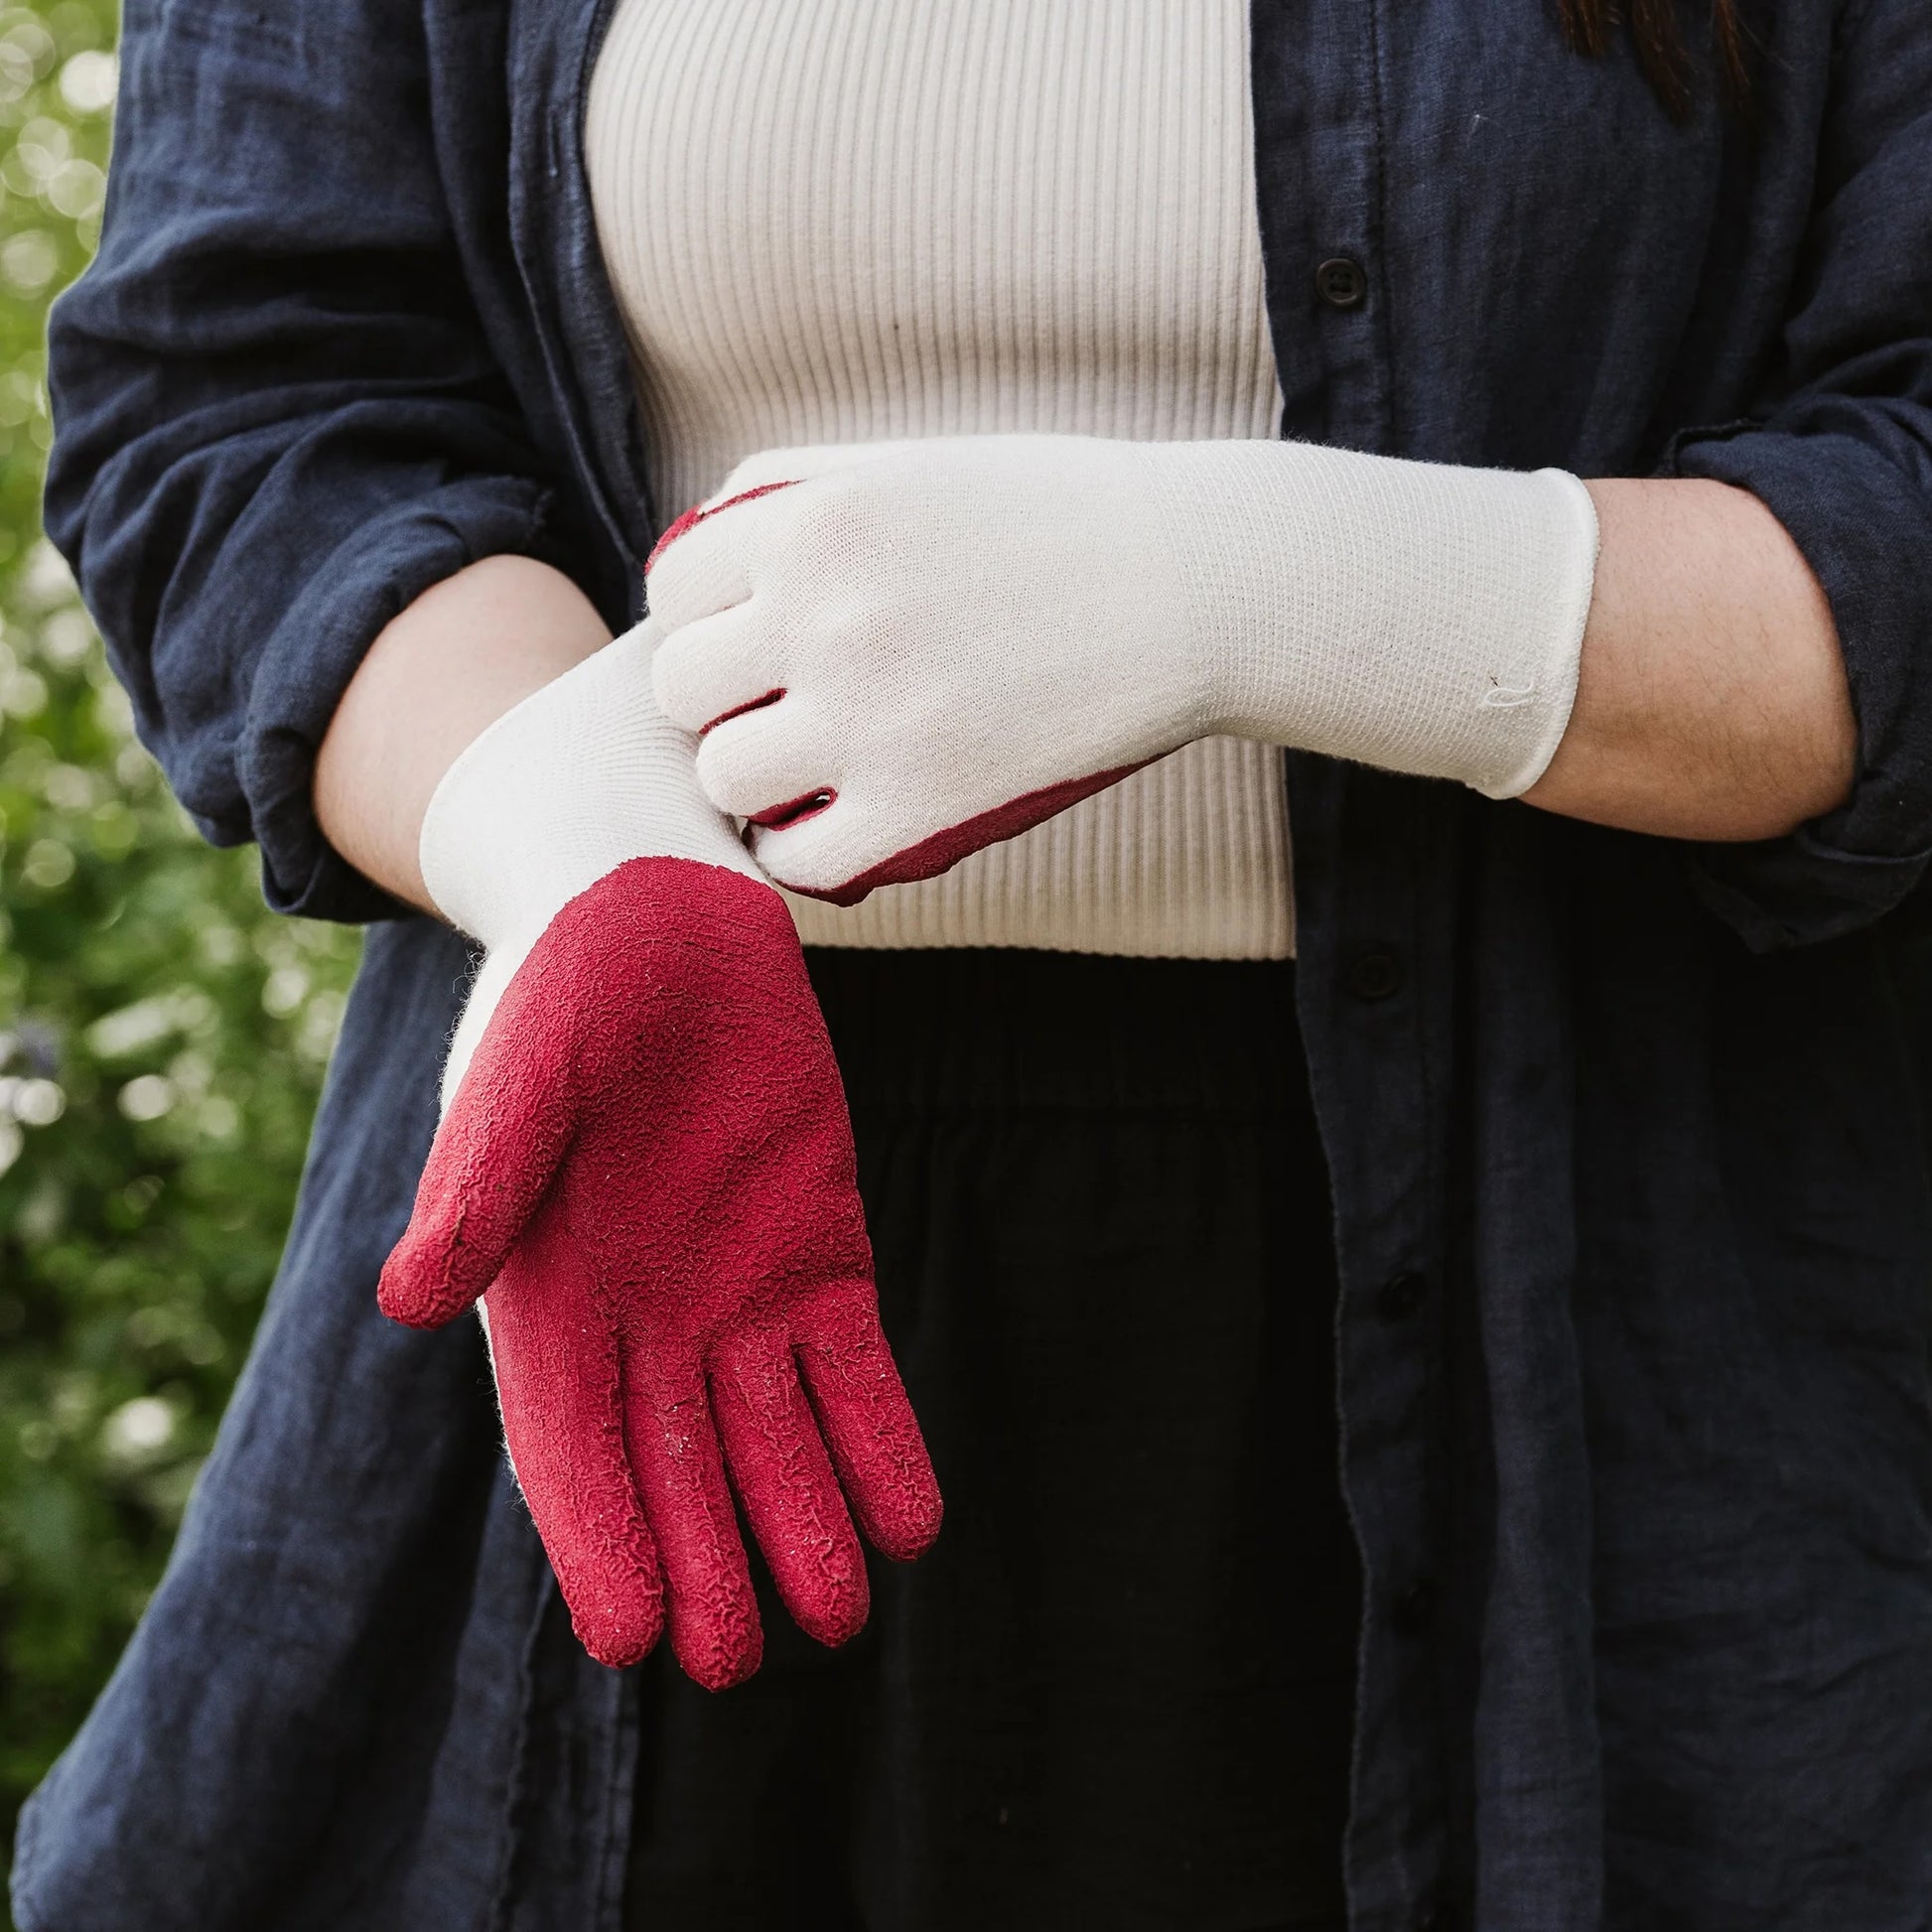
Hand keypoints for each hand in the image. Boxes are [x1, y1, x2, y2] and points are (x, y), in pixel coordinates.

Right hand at [378, 625, 941, 1687]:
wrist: (664, 920)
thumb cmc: (565, 992)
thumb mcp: (519, 1074)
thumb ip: (479, 1183)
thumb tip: (402, 1300)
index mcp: (549, 1297)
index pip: (570, 1445)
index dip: (600, 1538)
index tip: (631, 1642)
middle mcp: (644, 1321)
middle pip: (676, 1466)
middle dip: (706, 1559)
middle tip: (740, 1658)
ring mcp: (739, 1296)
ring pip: (774, 1437)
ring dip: (804, 1522)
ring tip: (839, 1616)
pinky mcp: (820, 1257)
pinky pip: (853, 1370)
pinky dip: (880, 1441)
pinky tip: (914, 1518)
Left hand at [647, 434, 1597, 903]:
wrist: (1193, 585)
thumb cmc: (1057, 515)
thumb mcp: (915, 461)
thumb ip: (796, 483)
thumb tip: (703, 533)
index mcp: (812, 524)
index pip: (671, 591)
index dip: (700, 621)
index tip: (743, 642)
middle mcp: (822, 618)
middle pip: (680, 692)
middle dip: (718, 701)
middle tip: (771, 710)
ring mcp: (871, 719)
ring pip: (726, 779)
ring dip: (753, 780)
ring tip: (802, 772)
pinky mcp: (925, 806)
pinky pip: (801, 859)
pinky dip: (803, 853)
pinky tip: (835, 829)